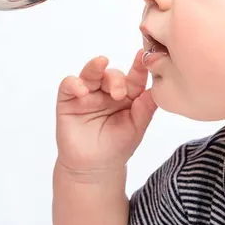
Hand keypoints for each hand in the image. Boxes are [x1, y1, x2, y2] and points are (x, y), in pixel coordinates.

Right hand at [56, 52, 157, 173]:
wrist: (94, 168)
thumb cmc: (117, 147)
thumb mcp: (137, 127)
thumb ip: (145, 108)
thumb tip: (156, 88)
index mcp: (127, 96)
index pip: (134, 77)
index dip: (139, 66)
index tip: (143, 55)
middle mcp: (107, 91)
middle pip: (111, 74)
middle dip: (116, 79)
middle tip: (120, 93)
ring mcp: (87, 94)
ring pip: (91, 72)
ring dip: (95, 68)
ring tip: (101, 66)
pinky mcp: (68, 100)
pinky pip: (69, 84)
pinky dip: (74, 83)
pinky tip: (82, 90)